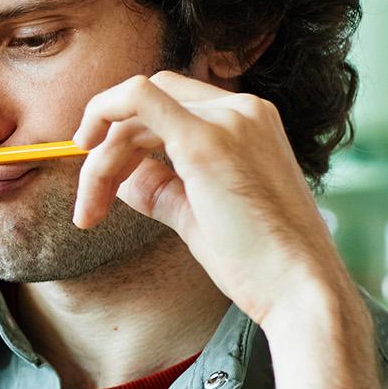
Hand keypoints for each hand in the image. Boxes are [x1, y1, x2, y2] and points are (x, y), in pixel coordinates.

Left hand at [69, 71, 356, 330]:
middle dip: (108, 150)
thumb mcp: (200, 215)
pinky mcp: (206, 141)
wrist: (300, 290)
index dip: (129, 138)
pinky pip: (138, 98)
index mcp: (249, 123)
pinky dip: (103, 110)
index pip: (171, 108)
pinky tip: (86, 149)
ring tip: (89, 212)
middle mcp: (242, 110)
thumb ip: (162, 188)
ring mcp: (227, 120)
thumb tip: (120, 178)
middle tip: (90, 206)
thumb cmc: (259, 264)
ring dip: (102, 159)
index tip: (106, 180)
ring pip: (135, 110)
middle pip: (148, 107)